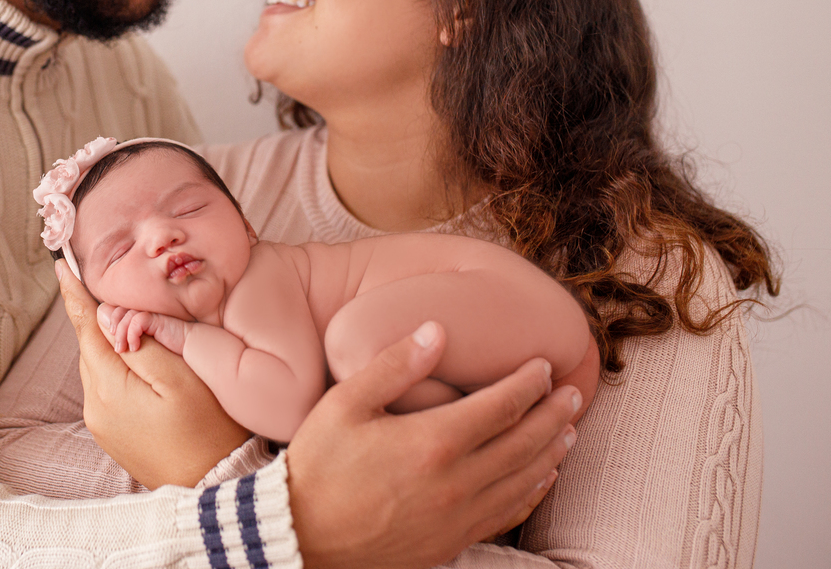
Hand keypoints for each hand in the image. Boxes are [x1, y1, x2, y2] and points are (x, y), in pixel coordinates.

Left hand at [59, 261, 250, 488]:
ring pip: (99, 367)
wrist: (213, 487)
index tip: (62, 265)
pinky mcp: (114, 434)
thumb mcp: (183, 378)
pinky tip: (138, 360)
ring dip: (110, 343)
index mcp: (109, 388)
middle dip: (98, 317)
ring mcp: (102, 423)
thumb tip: (108, 315)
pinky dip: (117, 367)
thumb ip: (143, 343)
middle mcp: (95, 406)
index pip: (86, 328)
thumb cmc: (209, 430)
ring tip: (130, 320)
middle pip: (91, 346)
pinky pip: (107, 388)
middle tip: (109, 283)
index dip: (75, 295)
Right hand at [287, 321, 579, 568]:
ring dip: (550, 452)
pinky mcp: (450, 543)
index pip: (500, 407)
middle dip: (553, 415)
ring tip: (569, 430)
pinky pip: (506, 515)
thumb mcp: (346, 403)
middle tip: (573, 393)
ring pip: (523, 481)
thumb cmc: (318, 464)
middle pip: (523, 443)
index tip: (544, 366)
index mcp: (432, 442)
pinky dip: (532, 493)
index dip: (529, 384)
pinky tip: (541, 479)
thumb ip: (396, 365)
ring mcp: (456, 518)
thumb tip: (437, 330)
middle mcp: (455, 483)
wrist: (299, 534)